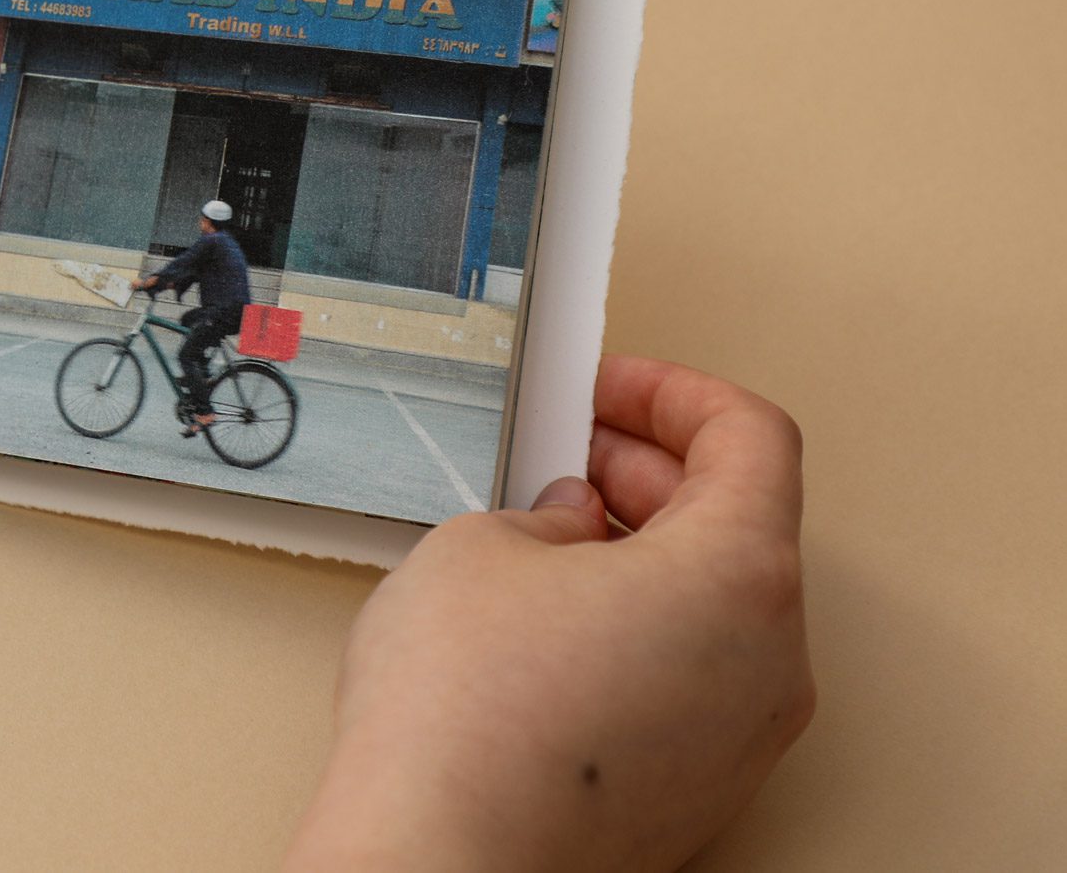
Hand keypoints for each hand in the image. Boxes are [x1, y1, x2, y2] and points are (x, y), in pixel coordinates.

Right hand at [279, 356, 813, 872]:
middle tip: (564, 450)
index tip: (610, 387)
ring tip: (536, 537)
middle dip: (649, 470)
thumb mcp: (481, 543)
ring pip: (714, 607)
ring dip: (639, 551)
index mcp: (741, 577)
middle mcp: (770, 664)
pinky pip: (688, 678)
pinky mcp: (696, 792)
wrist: (441, 860)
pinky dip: (635, 628)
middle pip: (740, 524)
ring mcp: (740, 740)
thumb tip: (568, 528)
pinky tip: (541, 625)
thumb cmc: (466, 717)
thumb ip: (546, 511)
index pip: (751, 439)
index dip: (673, 393)